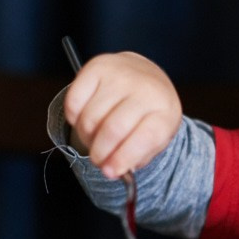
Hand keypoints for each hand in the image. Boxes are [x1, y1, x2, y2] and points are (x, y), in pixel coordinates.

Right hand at [63, 52, 182, 178]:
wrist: (146, 77)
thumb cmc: (149, 114)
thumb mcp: (156, 138)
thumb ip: (136, 158)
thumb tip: (111, 170)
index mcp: (165, 109)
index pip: (146, 137)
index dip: (124, 158)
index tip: (110, 172)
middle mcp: (145, 88)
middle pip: (114, 129)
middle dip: (100, 152)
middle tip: (98, 160)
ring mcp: (120, 75)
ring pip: (90, 118)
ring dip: (86, 137)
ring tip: (94, 138)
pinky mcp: (97, 67)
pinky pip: (74, 103)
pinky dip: (74, 119)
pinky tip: (86, 119)